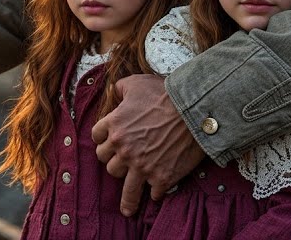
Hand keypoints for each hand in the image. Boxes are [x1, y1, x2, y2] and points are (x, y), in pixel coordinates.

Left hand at [91, 73, 205, 215]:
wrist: (193, 109)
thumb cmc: (164, 93)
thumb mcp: (136, 83)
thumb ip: (120, 88)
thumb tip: (114, 92)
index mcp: (114, 126)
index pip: (96, 139)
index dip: (103, 141)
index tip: (109, 144)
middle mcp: (124, 149)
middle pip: (108, 163)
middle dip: (115, 162)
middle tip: (123, 164)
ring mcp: (141, 165)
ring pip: (126, 188)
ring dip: (127, 195)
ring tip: (127, 208)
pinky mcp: (161, 177)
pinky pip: (152, 193)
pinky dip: (155, 193)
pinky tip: (156, 194)